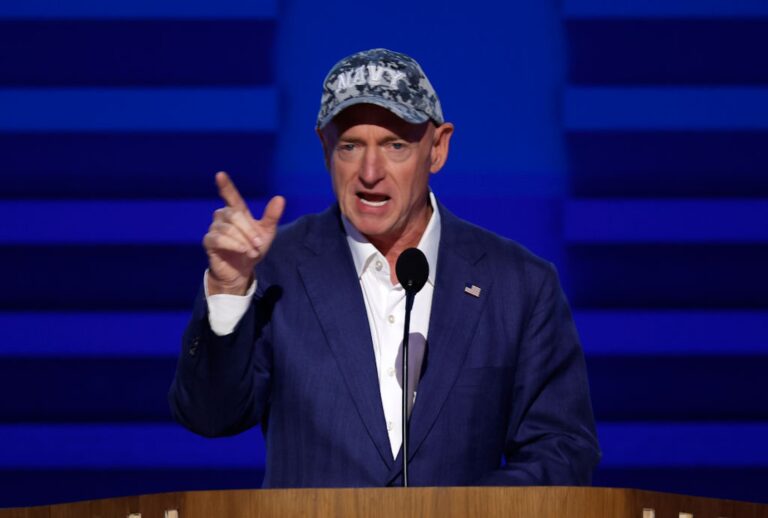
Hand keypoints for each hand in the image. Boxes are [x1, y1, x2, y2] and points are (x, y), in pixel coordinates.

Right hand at [203, 171, 284, 294]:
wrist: (242, 271)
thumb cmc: (252, 248)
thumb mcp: (266, 233)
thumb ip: (271, 216)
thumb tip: (280, 198)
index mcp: (236, 211)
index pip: (231, 196)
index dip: (226, 186)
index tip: (220, 174)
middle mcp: (223, 216)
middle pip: (234, 216)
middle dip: (248, 230)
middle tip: (258, 244)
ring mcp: (214, 228)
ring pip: (228, 229)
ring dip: (243, 241)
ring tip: (251, 251)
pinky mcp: (209, 242)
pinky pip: (218, 239)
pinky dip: (232, 245)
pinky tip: (241, 251)